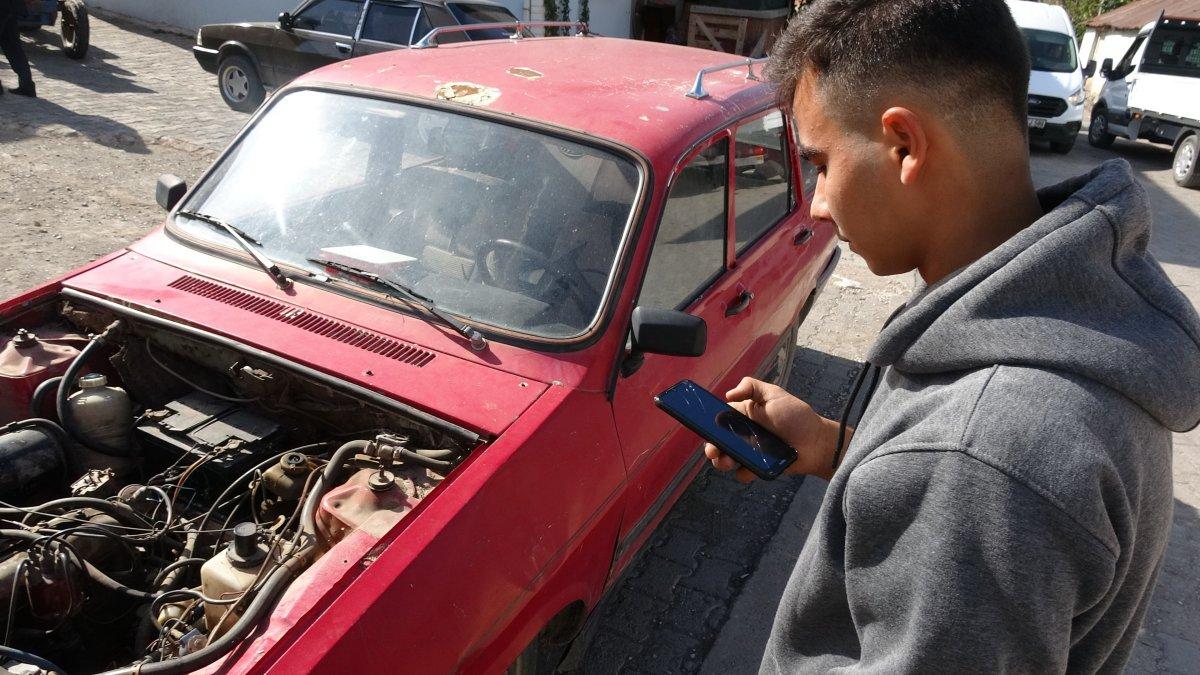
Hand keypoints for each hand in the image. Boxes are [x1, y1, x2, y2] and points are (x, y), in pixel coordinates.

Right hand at [702, 377, 843, 482]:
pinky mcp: (759, 467)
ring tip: (726, 461)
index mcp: (745, 415)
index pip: (721, 419)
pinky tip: (748, 468)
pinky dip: (743, 472)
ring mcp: (751, 452)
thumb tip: (728, 394)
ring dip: (721, 462)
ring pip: (728, 458)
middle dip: (712, 446)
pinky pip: (744, 473)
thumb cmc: (797, 417)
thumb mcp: (774, 394)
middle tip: (713, 450)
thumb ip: (751, 387)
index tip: (704, 426)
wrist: (817, 442)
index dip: (710, 423)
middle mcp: (745, 434)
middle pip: (720, 441)